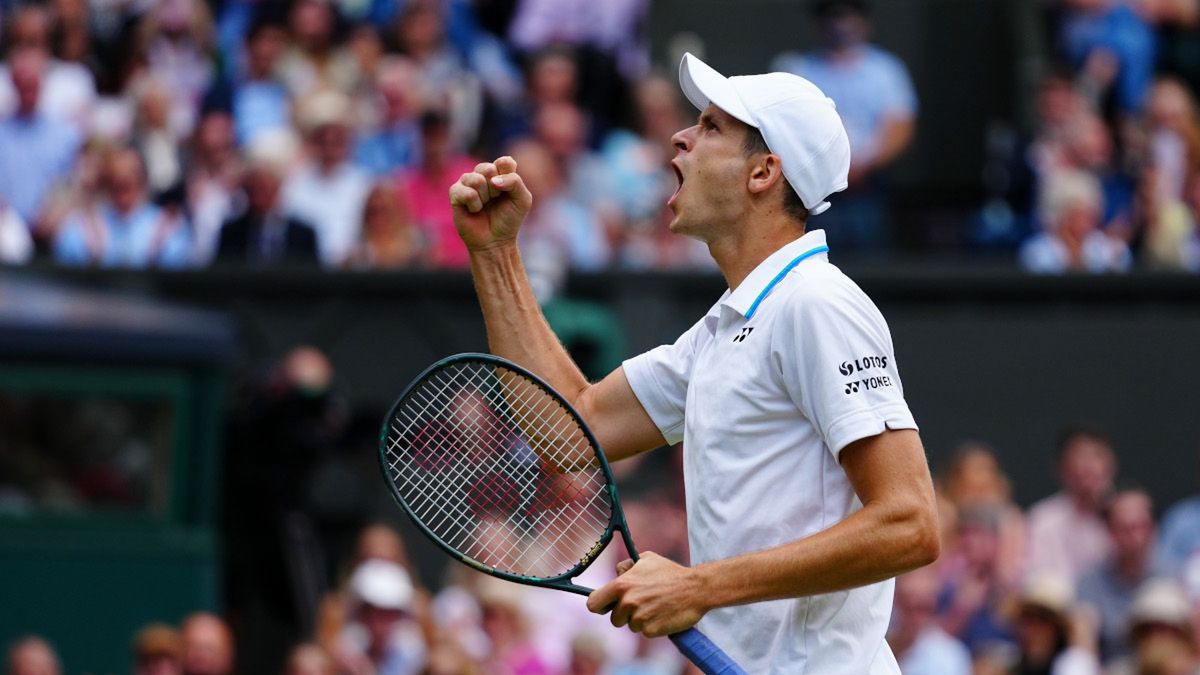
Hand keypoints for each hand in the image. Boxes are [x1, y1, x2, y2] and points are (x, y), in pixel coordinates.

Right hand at [448, 156, 532, 251]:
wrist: (496, 241)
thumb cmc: (509, 220)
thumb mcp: (523, 200)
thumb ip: (515, 181)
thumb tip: (493, 180)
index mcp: (500, 172)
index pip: (504, 162)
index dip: (507, 177)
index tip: (509, 192)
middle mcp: (482, 174)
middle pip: (488, 168)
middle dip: (496, 189)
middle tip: (495, 201)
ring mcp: (467, 182)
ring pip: (475, 179)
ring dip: (484, 197)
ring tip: (484, 206)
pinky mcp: (455, 193)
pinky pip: (465, 191)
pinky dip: (474, 204)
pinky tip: (474, 210)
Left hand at [585, 552, 708, 637]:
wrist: (696, 589)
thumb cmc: (671, 572)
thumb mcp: (647, 559)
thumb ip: (627, 565)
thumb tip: (617, 572)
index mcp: (621, 585)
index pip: (593, 603)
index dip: (599, 605)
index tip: (605, 606)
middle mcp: (627, 602)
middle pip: (614, 618)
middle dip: (624, 614)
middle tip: (640, 605)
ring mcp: (639, 618)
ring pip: (630, 626)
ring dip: (639, 620)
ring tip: (655, 607)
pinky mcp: (650, 630)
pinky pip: (645, 632)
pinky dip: (652, 626)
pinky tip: (663, 614)